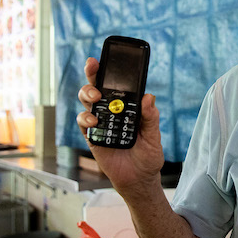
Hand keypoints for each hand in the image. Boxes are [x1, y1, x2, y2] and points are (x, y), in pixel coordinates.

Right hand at [76, 57, 164, 190]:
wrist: (140, 179)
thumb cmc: (148, 155)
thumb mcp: (153, 135)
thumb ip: (151, 117)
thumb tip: (149, 97)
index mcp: (127, 106)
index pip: (116, 84)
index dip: (106, 69)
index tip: (100, 58)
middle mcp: (111, 110)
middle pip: (96, 87)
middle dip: (92, 75)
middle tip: (94, 70)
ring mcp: (100, 123)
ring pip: (87, 102)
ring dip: (88, 94)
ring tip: (96, 97)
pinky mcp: (92, 137)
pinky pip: (83, 123)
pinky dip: (86, 119)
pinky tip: (94, 122)